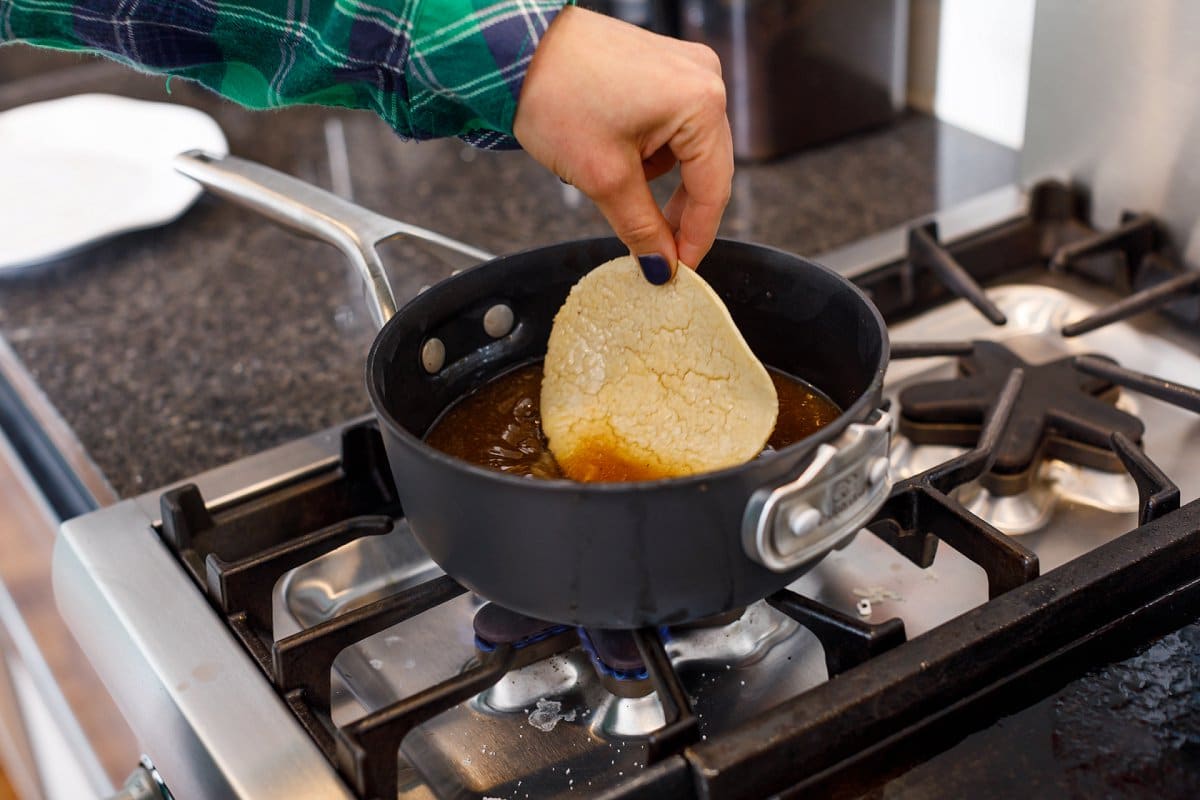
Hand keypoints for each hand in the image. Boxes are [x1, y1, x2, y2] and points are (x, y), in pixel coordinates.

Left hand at [513, 6, 732, 282]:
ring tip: (614, 182)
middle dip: (677, 212)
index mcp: (700, 103)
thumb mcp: (603, 177)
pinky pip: (670, 126)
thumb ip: (641, 228)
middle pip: (706, 168)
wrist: (513, 47)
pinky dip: (647, 152)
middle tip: (657, 252)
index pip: (713, 189)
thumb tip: (661, 265)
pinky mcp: (662, 69)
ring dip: (656, 179)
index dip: (696, 238)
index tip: (681, 271)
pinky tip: (614, 153)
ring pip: (686, 150)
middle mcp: (704, 78)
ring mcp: (685, 69)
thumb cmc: (555, 93)